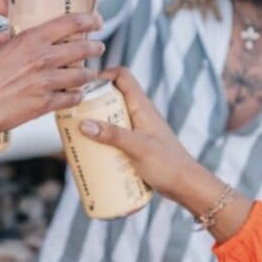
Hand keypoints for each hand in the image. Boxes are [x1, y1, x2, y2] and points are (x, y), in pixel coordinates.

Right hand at [0, 12, 103, 143]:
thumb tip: (4, 35)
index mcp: (28, 41)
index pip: (69, 23)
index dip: (88, 19)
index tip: (95, 20)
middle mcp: (41, 60)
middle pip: (81, 48)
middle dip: (94, 46)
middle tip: (97, 46)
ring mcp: (45, 84)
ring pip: (81, 76)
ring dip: (88, 74)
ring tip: (89, 74)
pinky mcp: (43, 106)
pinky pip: (70, 99)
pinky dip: (76, 96)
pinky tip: (75, 95)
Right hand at [77, 66, 196, 198]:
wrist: (188, 186)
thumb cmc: (168, 165)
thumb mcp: (138, 148)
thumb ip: (112, 135)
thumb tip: (83, 124)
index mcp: (142, 106)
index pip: (122, 76)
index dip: (102, 75)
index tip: (83, 88)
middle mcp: (140, 114)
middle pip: (112, 98)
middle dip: (92, 105)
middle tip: (73, 117)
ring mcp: (139, 130)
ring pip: (112, 119)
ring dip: (96, 125)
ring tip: (77, 137)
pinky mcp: (137, 146)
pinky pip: (116, 138)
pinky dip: (103, 142)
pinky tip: (92, 155)